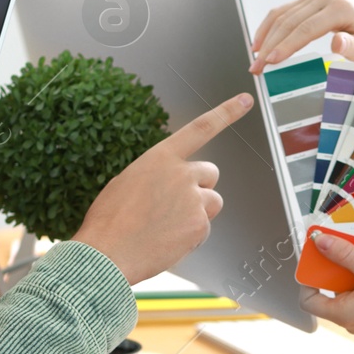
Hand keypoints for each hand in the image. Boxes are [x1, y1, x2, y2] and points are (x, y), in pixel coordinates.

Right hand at [72, 93, 252, 283]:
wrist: (106, 253)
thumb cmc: (109, 221)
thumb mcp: (126, 183)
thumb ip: (157, 176)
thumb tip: (170, 186)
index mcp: (161, 158)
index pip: (201, 128)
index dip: (226, 112)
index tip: (246, 100)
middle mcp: (182, 174)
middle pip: (211, 174)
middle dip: (201, 187)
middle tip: (177, 205)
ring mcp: (194, 200)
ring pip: (212, 202)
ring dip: (198, 212)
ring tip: (167, 226)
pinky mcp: (200, 225)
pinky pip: (205, 229)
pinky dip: (190, 237)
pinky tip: (166, 242)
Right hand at [250, 0, 353, 73]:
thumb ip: (353, 47)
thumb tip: (336, 42)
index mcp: (339, 7)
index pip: (306, 28)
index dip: (287, 45)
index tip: (272, 60)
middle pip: (290, 21)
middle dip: (270, 45)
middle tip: (257, 66)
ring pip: (283, 14)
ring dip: (266, 35)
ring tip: (255, 56)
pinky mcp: (311, 2)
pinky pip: (285, 12)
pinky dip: (271, 26)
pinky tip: (261, 41)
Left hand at [297, 230, 353, 333]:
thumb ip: (344, 255)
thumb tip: (320, 243)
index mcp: (343, 314)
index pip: (308, 300)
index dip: (308, 277)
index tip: (315, 257)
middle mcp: (351, 320)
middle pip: (328, 291)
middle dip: (333, 268)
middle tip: (341, 247)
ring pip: (347, 290)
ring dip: (351, 269)